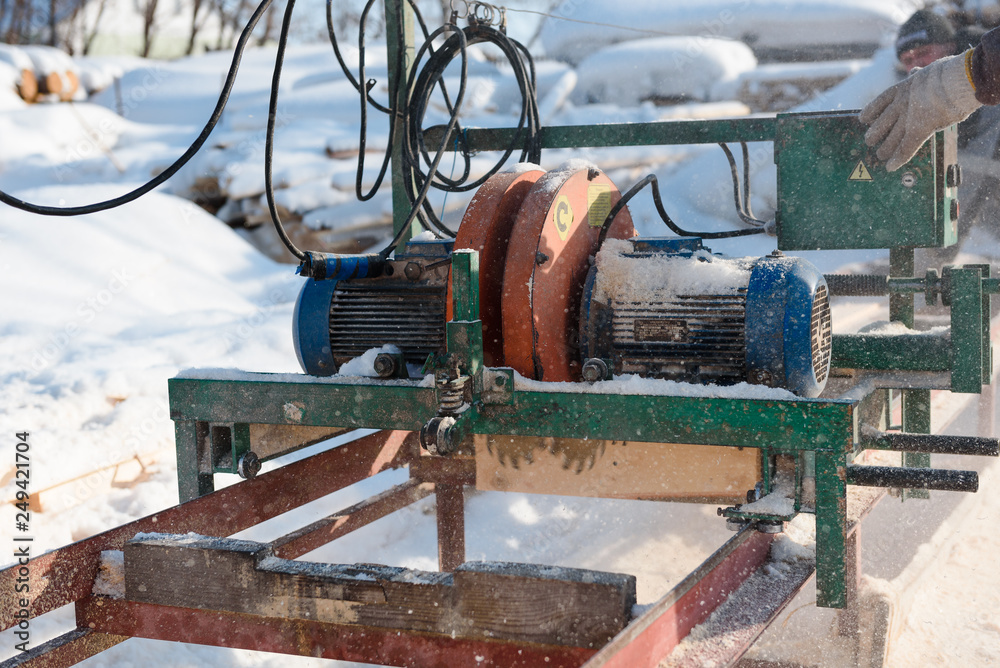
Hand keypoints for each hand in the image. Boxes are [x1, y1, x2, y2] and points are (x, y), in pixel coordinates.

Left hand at [860, 51, 980, 170]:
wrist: (954, 79)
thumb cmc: (949, 74)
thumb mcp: (928, 71)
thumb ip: (918, 75)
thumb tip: (913, 72)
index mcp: (905, 87)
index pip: (883, 100)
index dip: (872, 110)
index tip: (863, 118)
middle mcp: (903, 103)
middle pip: (884, 121)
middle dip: (876, 132)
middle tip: (868, 141)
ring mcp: (910, 118)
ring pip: (893, 136)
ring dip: (886, 147)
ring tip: (880, 155)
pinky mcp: (919, 130)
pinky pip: (908, 147)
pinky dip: (899, 158)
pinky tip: (890, 167)